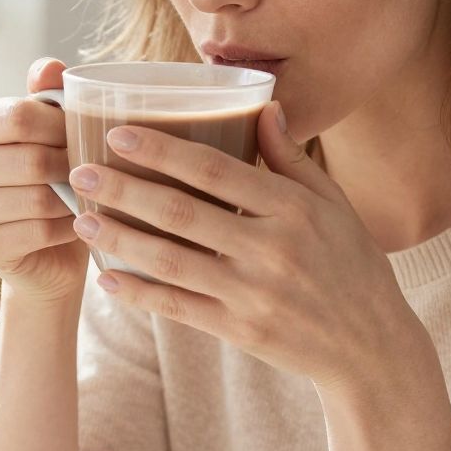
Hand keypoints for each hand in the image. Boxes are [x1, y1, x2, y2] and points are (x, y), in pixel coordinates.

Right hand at [0, 58, 88, 305]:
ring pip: (36, 199)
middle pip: (30, 160)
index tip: (86, 134)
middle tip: (95, 171)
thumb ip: (47, 96)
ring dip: (72, 199)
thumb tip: (49, 67)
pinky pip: (36, 233)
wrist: (47, 251)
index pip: (19, 116)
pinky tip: (76, 224)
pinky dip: (65, 229)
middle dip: (71, 166)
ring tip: (89, 196)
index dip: (62, 125)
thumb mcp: (50, 133)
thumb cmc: (51, 180)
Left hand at [67, 103, 423, 394]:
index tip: (119, 134)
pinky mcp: (241, 330)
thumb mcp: (333, 204)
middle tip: (80, 173)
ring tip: (81, 221)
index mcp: (293, 208)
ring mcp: (254, 293)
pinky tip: (108, 278)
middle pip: (182, 213)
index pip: (216, 170)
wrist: (370, 346)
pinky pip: (179, 308)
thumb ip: (292, 159)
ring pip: (171, 262)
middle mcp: (272, 249)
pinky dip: (140, 294)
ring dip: (120, 240)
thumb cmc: (351, 265)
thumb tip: (264, 104)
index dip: (164, 151)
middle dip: (125, 191)